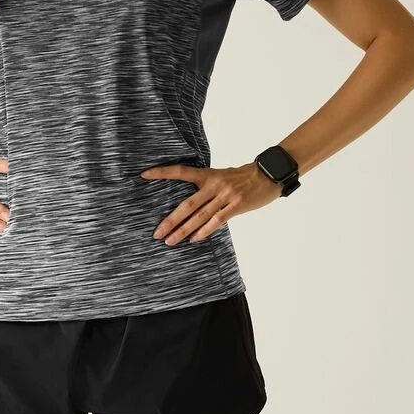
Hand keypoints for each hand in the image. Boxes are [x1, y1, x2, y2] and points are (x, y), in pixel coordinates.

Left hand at [141, 161, 282, 244]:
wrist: (269, 175)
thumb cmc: (244, 178)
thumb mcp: (223, 176)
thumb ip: (207, 187)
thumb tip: (191, 205)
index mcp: (208, 174)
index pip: (181, 172)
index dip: (162, 173)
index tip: (144, 175)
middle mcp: (214, 184)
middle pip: (187, 204)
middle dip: (170, 220)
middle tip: (156, 233)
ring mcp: (225, 196)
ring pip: (199, 216)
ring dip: (183, 231)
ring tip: (170, 242)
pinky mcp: (236, 206)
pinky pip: (217, 221)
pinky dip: (204, 231)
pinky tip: (194, 240)